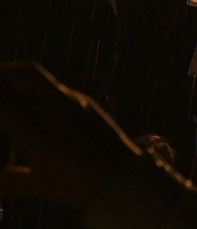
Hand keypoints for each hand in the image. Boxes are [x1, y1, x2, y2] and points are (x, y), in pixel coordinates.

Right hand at [0, 62, 140, 208]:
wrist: (122, 177)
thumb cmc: (78, 185)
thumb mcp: (38, 185)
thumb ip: (7, 180)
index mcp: (36, 131)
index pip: (3, 101)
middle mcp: (53, 109)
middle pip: (19, 75)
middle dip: (0, 73)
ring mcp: (72, 101)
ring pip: (35, 75)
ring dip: (13, 75)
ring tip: (1, 83)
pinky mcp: (84, 101)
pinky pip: (52, 86)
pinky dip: (32, 87)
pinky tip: (28, 99)